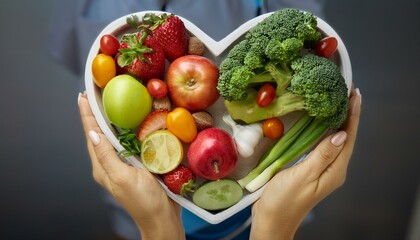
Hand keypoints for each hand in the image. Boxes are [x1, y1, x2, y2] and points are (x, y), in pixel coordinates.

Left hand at [78, 93, 184, 239]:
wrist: (162, 218)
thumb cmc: (144, 201)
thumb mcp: (123, 177)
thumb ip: (107, 156)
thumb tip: (93, 133)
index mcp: (103, 166)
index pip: (92, 135)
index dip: (87, 114)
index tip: (83, 95)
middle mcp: (110, 163)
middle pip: (99, 133)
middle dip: (95, 113)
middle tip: (94, 92)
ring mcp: (123, 163)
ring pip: (113, 137)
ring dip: (109, 118)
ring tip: (107, 101)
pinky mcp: (136, 163)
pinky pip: (127, 142)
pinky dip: (126, 128)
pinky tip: (130, 120)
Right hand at [250, 88, 361, 239]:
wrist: (272, 220)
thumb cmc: (284, 200)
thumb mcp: (303, 176)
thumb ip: (322, 155)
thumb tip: (341, 134)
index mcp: (335, 171)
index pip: (348, 138)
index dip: (352, 116)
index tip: (354, 95)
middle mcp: (332, 169)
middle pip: (344, 138)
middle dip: (347, 115)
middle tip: (347, 92)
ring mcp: (321, 169)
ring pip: (333, 141)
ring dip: (336, 121)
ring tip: (337, 102)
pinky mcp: (310, 168)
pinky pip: (320, 145)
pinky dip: (322, 131)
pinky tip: (318, 123)